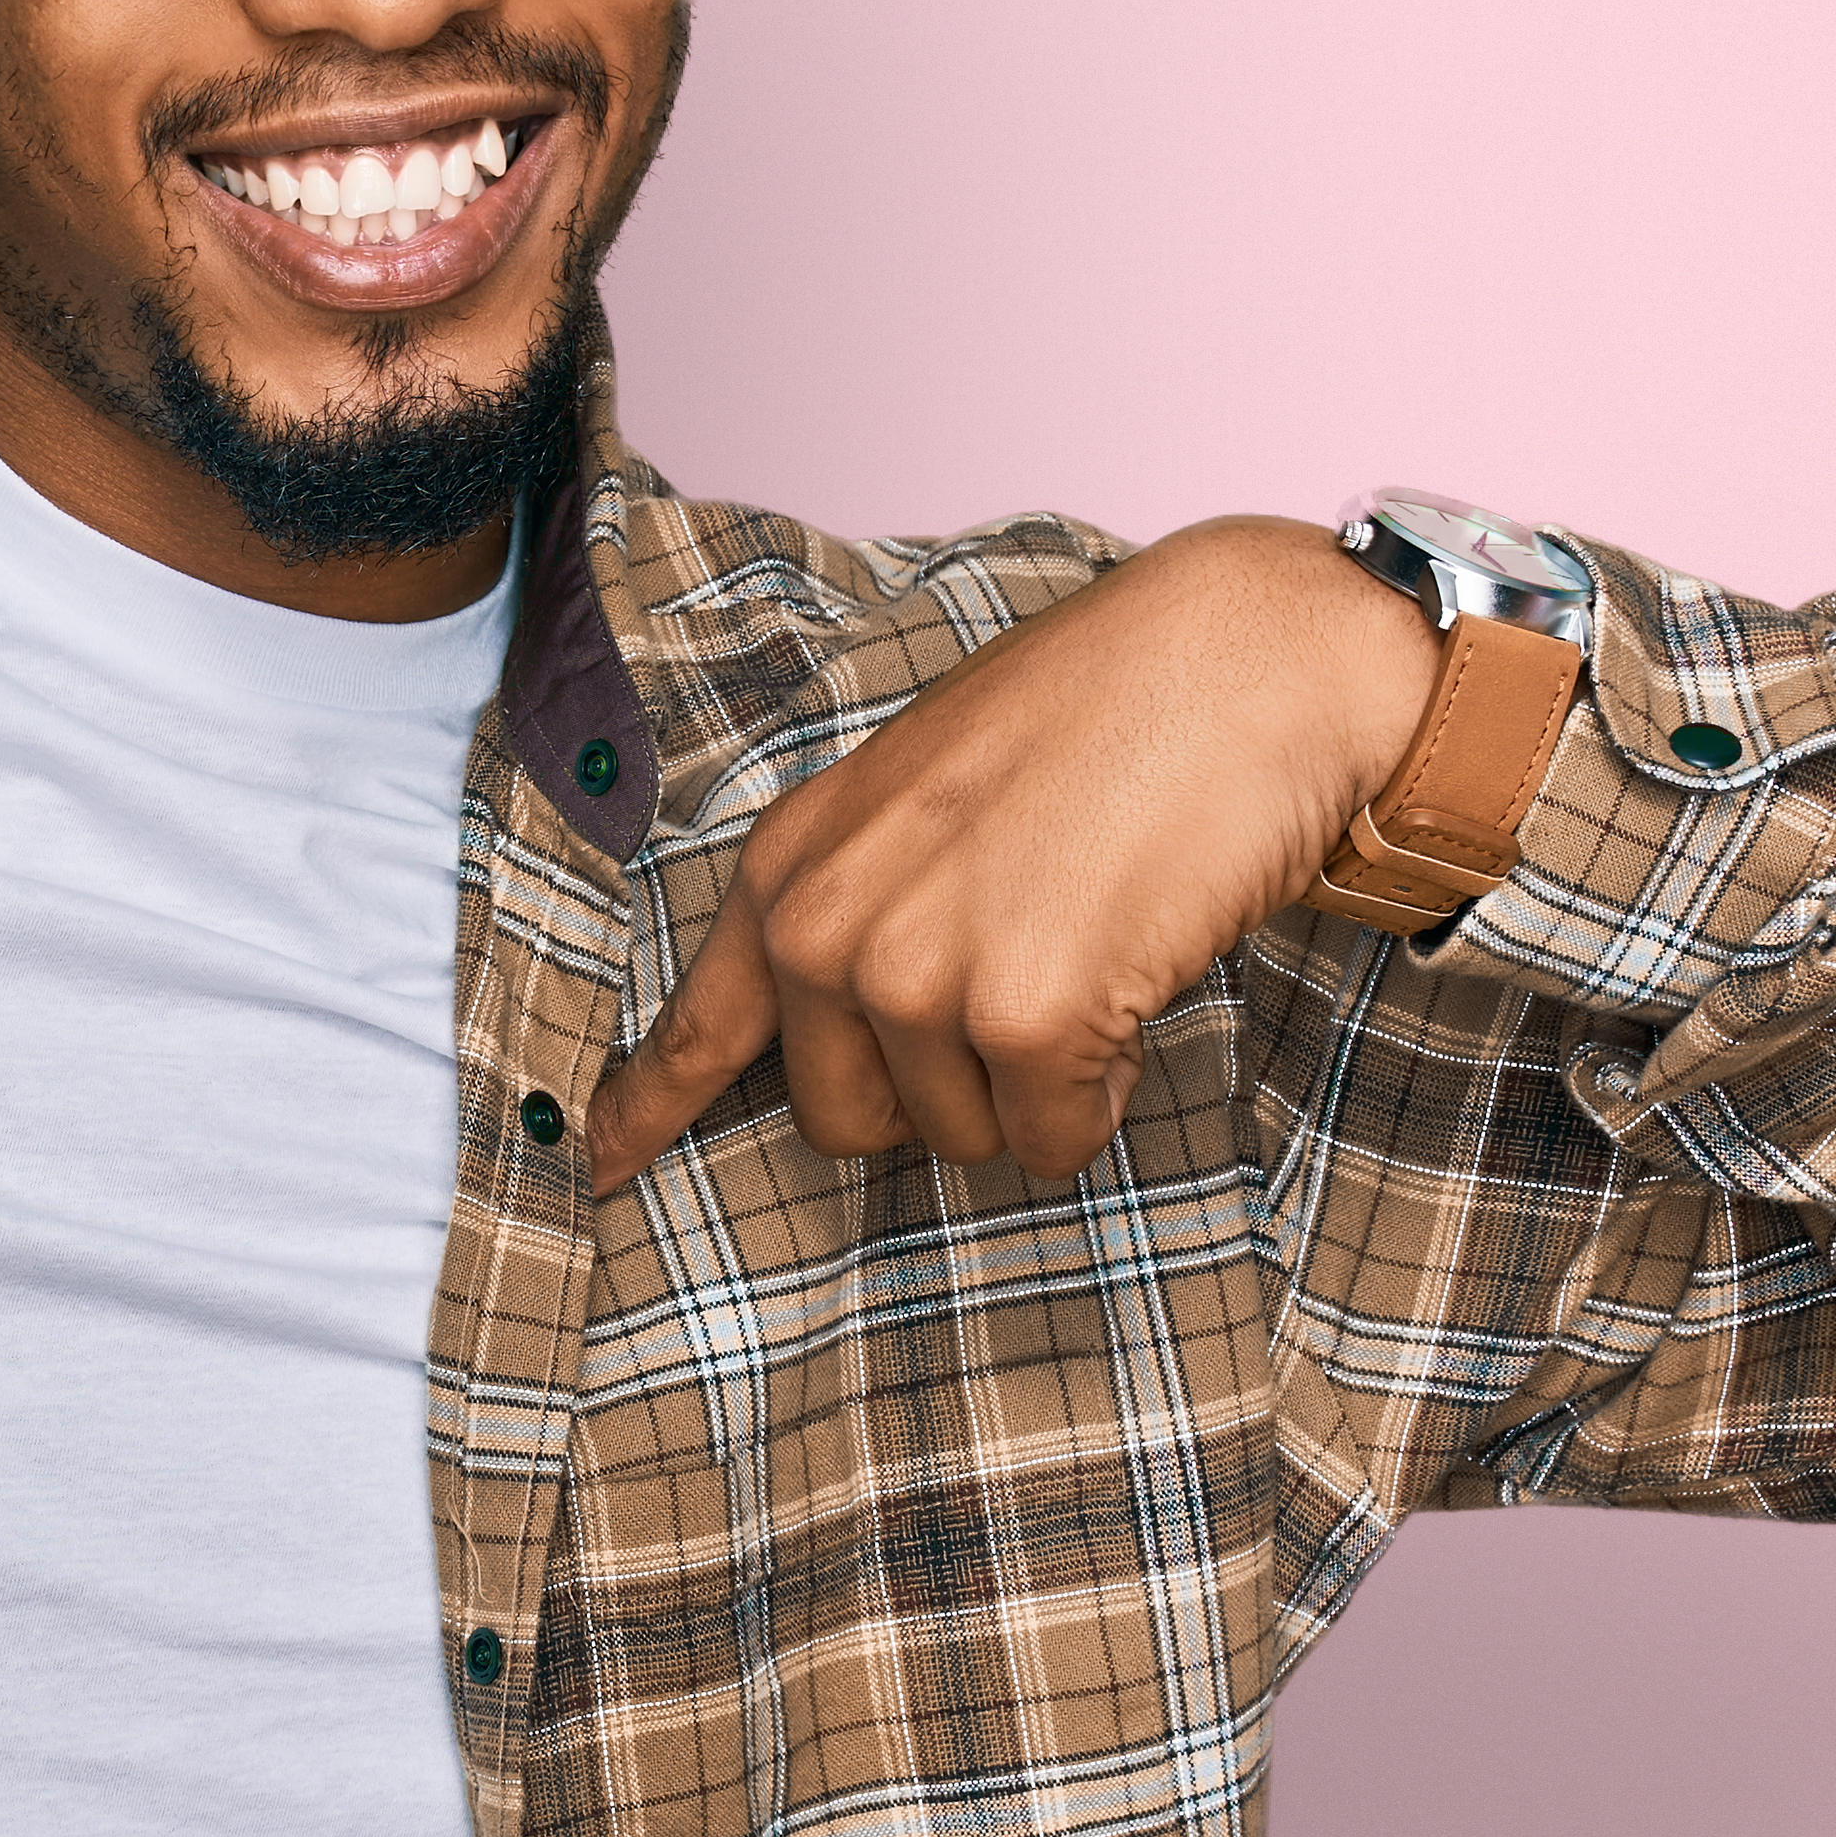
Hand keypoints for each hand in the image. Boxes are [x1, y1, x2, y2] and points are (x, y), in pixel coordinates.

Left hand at [587, 519, 1444, 1180]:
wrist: (1242, 659)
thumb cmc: (1100, 716)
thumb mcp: (921, 793)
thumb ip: (856, 900)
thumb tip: (841, 1019)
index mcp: (791, 866)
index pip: (695, 1026)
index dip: (645, 1113)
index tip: (593, 1176)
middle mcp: (827, 928)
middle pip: (847, 1124)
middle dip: (941, 1087)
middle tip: (1021, 972)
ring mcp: (920, 976)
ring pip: (963, 1138)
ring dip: (1037, 1079)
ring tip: (1086, 941)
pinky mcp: (1025, 1020)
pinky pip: (1052, 1140)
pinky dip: (1105, 1087)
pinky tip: (1131, 969)